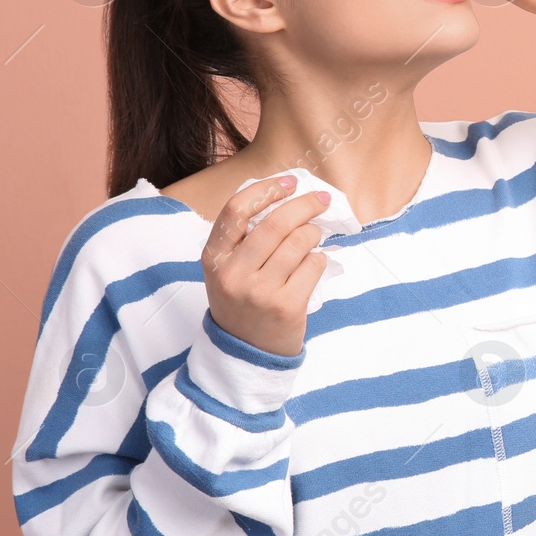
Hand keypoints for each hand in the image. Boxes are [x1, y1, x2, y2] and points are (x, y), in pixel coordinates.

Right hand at [200, 176, 330, 356]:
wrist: (245, 353)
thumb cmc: (242, 301)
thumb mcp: (227, 269)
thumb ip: (245, 237)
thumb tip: (287, 196)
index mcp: (214, 258)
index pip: (236, 210)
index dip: (267, 189)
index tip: (290, 182)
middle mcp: (233, 274)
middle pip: (276, 223)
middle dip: (305, 204)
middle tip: (321, 199)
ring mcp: (260, 292)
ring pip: (299, 242)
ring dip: (313, 233)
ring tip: (312, 238)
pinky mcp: (287, 306)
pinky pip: (314, 265)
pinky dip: (318, 259)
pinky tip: (311, 266)